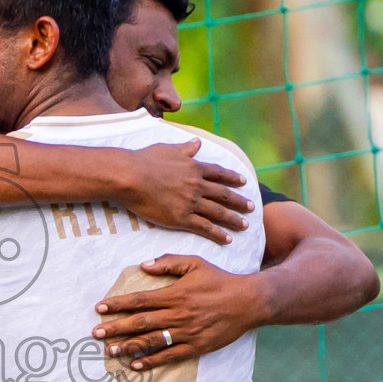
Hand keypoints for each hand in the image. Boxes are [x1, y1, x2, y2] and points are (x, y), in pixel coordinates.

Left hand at [91, 255, 257, 368]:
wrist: (249, 301)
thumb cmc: (220, 280)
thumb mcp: (195, 263)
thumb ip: (169, 262)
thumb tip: (143, 265)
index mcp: (175, 294)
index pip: (140, 300)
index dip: (118, 304)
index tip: (100, 308)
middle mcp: (177, 314)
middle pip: (140, 322)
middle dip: (115, 328)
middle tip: (96, 333)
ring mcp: (186, 332)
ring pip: (151, 341)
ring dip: (128, 346)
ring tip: (110, 351)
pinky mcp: (196, 346)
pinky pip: (169, 356)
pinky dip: (151, 361)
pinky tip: (135, 364)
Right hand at [119, 139, 252, 243]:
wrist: (131, 176)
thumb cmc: (144, 160)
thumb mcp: (168, 149)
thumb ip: (185, 148)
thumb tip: (197, 142)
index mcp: (194, 168)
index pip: (219, 174)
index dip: (233, 178)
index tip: (244, 182)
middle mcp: (197, 185)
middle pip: (224, 194)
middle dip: (239, 201)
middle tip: (252, 208)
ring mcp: (191, 202)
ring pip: (218, 212)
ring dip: (234, 220)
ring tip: (245, 226)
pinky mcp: (181, 218)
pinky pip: (205, 228)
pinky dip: (218, 234)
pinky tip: (227, 240)